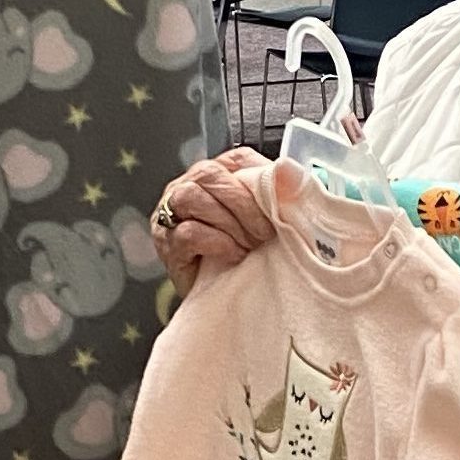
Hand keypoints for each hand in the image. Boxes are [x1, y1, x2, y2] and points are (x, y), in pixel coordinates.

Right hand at [149, 148, 274, 296]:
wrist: (221, 300)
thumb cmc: (243, 256)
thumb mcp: (265, 223)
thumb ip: (278, 196)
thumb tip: (292, 171)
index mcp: (217, 175)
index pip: (236, 160)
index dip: (260, 178)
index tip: (281, 202)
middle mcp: (189, 187)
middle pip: (210, 174)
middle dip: (244, 203)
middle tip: (267, 231)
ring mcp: (172, 214)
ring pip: (192, 197)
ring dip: (229, 222)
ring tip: (250, 245)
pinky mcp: (167, 243)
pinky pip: (188, 232)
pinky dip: (217, 242)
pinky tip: (234, 254)